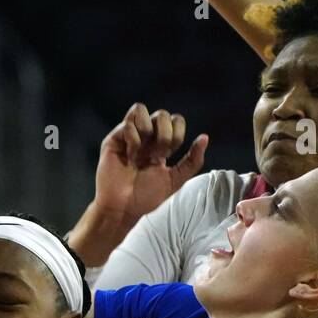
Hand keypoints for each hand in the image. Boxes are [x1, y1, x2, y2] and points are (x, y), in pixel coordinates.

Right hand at [94, 103, 207, 224]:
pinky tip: (130, 156)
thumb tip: (205, 137)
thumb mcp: (175, 180)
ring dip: (147, 129)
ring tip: (143, 151)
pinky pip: (126, 124)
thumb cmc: (146, 198)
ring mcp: (127, 137)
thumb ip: (192, 161)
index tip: (169, 155)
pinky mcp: (113, 141)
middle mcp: (144, 138)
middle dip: (165, 133)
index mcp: (159, 144)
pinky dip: (133, 139)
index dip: (177, 133)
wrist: (124, 209)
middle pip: (161, 114)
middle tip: (158, 154)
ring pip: (140, 109)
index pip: (175, 120)